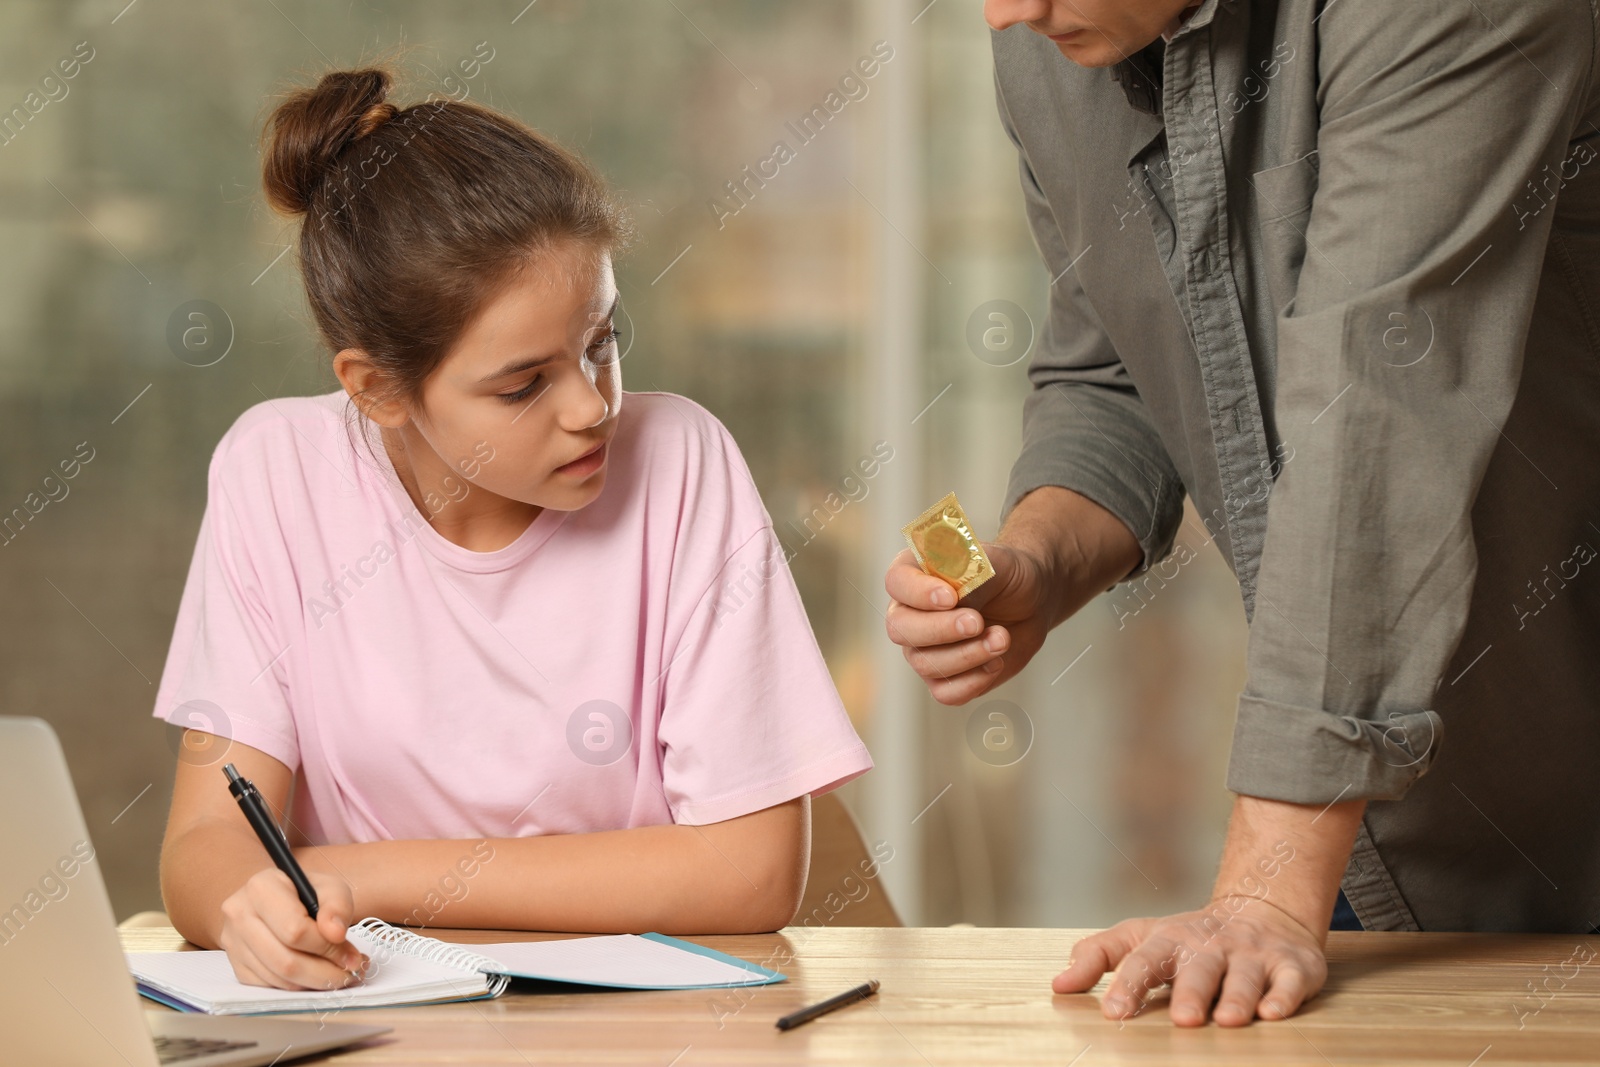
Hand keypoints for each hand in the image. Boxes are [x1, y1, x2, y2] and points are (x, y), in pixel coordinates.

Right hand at [217, 867, 368, 990]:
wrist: (273, 900)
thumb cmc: (304, 892)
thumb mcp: (329, 887)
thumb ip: (337, 905)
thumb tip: (336, 934)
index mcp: (261, 887)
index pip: (294, 929)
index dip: (327, 947)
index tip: (351, 954)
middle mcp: (239, 914)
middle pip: (285, 960)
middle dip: (325, 973)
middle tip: (350, 972)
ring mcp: (233, 943)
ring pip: (278, 978)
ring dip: (314, 983)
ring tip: (339, 975)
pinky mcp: (236, 965)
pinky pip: (270, 987)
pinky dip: (298, 986)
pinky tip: (316, 976)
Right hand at [883, 541, 1054, 704]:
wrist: (1030, 600)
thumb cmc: (1006, 574)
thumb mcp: (994, 560)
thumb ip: (968, 565)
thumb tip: (950, 580)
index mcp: (913, 573)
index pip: (897, 582)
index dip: (919, 593)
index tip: (951, 597)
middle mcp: (910, 613)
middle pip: (901, 630)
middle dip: (942, 629)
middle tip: (977, 622)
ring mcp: (923, 648)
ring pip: (926, 664)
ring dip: (968, 654)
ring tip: (1001, 638)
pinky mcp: (945, 677)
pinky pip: (945, 692)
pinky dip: (973, 682)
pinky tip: (996, 662)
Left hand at [1053, 895, 1327, 1025]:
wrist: (1263, 912)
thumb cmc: (1191, 938)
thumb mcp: (1142, 937)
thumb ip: (1099, 957)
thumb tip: (1058, 985)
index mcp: (1170, 939)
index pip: (1144, 959)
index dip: (1129, 983)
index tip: (1114, 1011)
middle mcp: (1211, 945)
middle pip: (1199, 967)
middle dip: (1192, 992)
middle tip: (1183, 1019)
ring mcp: (1252, 954)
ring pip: (1245, 976)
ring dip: (1237, 997)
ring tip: (1228, 1020)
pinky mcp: (1292, 965)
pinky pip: (1290, 980)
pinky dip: (1284, 995)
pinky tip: (1274, 1011)